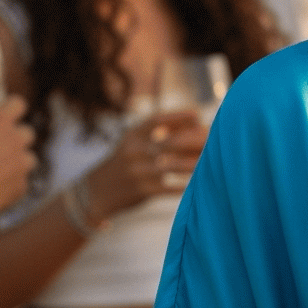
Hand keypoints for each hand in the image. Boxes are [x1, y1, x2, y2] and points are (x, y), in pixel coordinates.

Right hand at [0, 97, 33, 214]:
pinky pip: (22, 181)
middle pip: (28, 132)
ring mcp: (20, 166)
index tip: (5, 113)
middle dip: (16, 136)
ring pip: (30, 158)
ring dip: (18, 160)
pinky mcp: (20, 188)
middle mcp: (14, 141)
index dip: (12, 107)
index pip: (18, 104)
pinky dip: (12, 183)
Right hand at [84, 109, 207, 217]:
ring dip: (195, 163)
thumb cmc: (124, 164)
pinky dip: (186, 186)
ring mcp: (137, 171)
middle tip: (212, 142)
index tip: (197, 114)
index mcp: (131, 135)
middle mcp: (134, 151)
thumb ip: (158, 133)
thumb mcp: (133, 144)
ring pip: (174, 165)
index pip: (156, 119)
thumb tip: (195, 123)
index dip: (178, 116)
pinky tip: (199, 183)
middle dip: (194, 141)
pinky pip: (170, 187)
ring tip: (211, 162)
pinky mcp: (142, 191)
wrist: (95, 192)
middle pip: (171, 142)